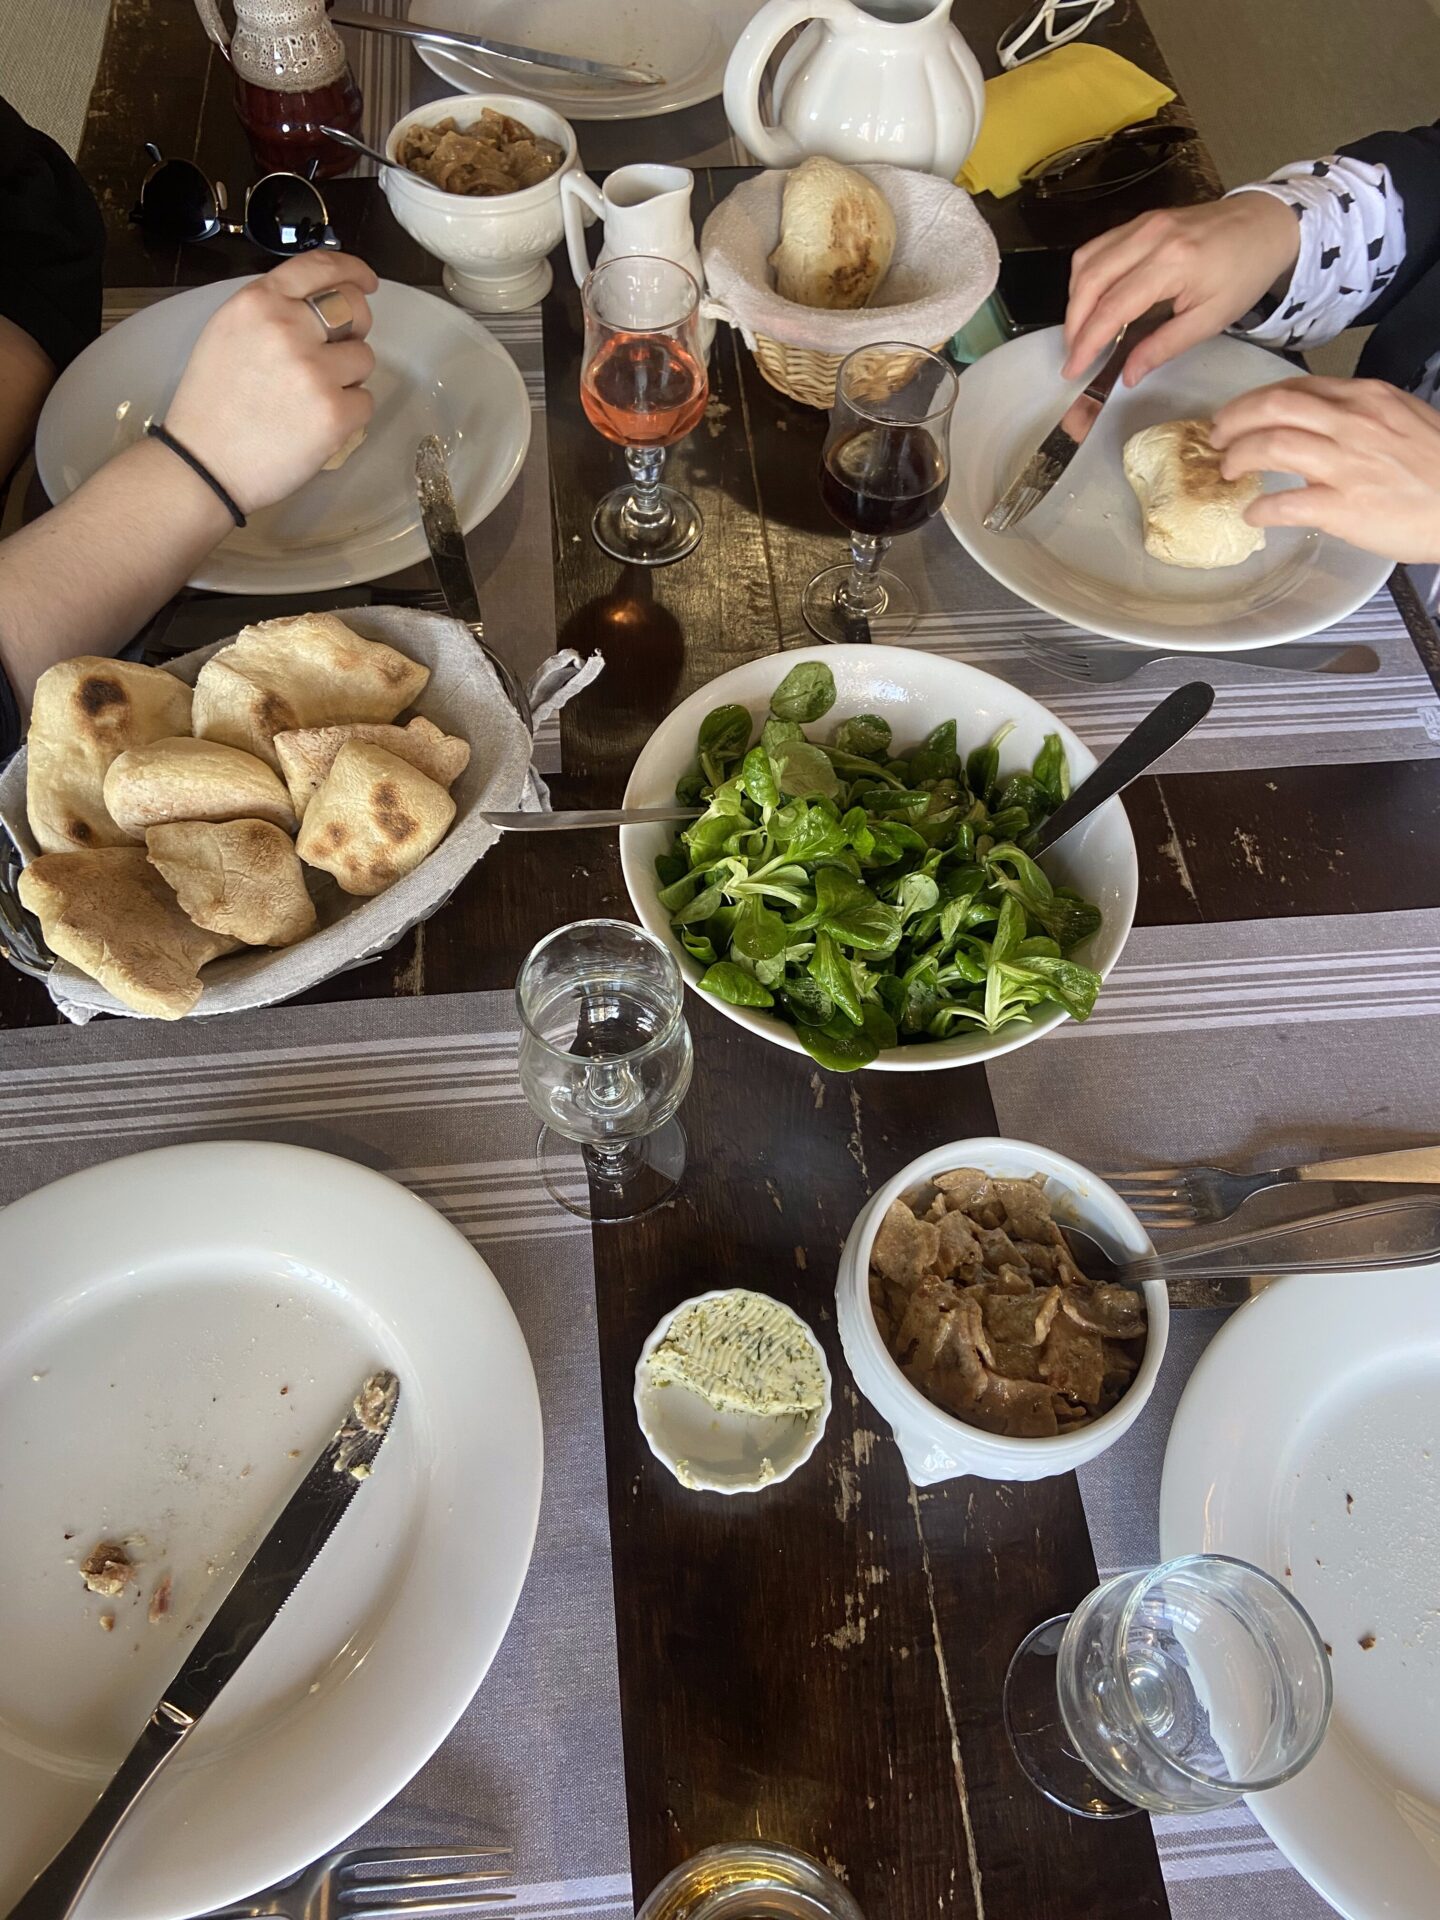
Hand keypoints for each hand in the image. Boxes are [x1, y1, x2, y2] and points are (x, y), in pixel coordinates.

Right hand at [163, 251, 378, 513]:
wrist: (204, 465)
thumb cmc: (213, 405)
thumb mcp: (228, 333)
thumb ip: (271, 311)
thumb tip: (320, 304)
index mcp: (258, 301)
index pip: (319, 267)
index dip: (352, 271)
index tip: (366, 281)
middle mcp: (287, 327)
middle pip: (354, 308)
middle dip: (356, 327)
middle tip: (339, 351)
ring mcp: (314, 370)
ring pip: (364, 357)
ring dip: (348, 376)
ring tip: (311, 398)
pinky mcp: (335, 412)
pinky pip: (365, 401)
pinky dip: (350, 414)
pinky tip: (316, 425)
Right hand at [1062, 193, 1300, 384]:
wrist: (1267, 223)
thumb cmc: (1245, 273)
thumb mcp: (1211, 319)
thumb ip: (1164, 346)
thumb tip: (1128, 374)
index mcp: (1172, 263)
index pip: (1112, 308)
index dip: (1087, 342)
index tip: (1074, 369)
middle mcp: (1150, 236)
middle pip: (1089, 280)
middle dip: (1074, 323)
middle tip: (1074, 355)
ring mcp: (1142, 223)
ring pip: (1085, 260)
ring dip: (1075, 299)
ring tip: (1081, 331)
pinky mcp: (1141, 220)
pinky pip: (1097, 247)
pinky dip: (1086, 278)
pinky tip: (1092, 301)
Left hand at [1210, 376, 1439, 562]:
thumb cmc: (1438, 467)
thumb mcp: (1401, 421)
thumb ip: (1358, 418)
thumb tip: (1318, 427)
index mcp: (1365, 399)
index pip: (1295, 388)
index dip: (1255, 400)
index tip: (1238, 414)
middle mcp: (1352, 423)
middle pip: (1273, 407)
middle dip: (1233, 420)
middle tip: (1216, 439)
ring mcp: (1347, 464)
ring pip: (1272, 445)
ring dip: (1239, 458)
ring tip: (1228, 472)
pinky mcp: (1345, 506)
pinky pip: (1286, 504)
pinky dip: (1262, 509)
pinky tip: (1254, 515)